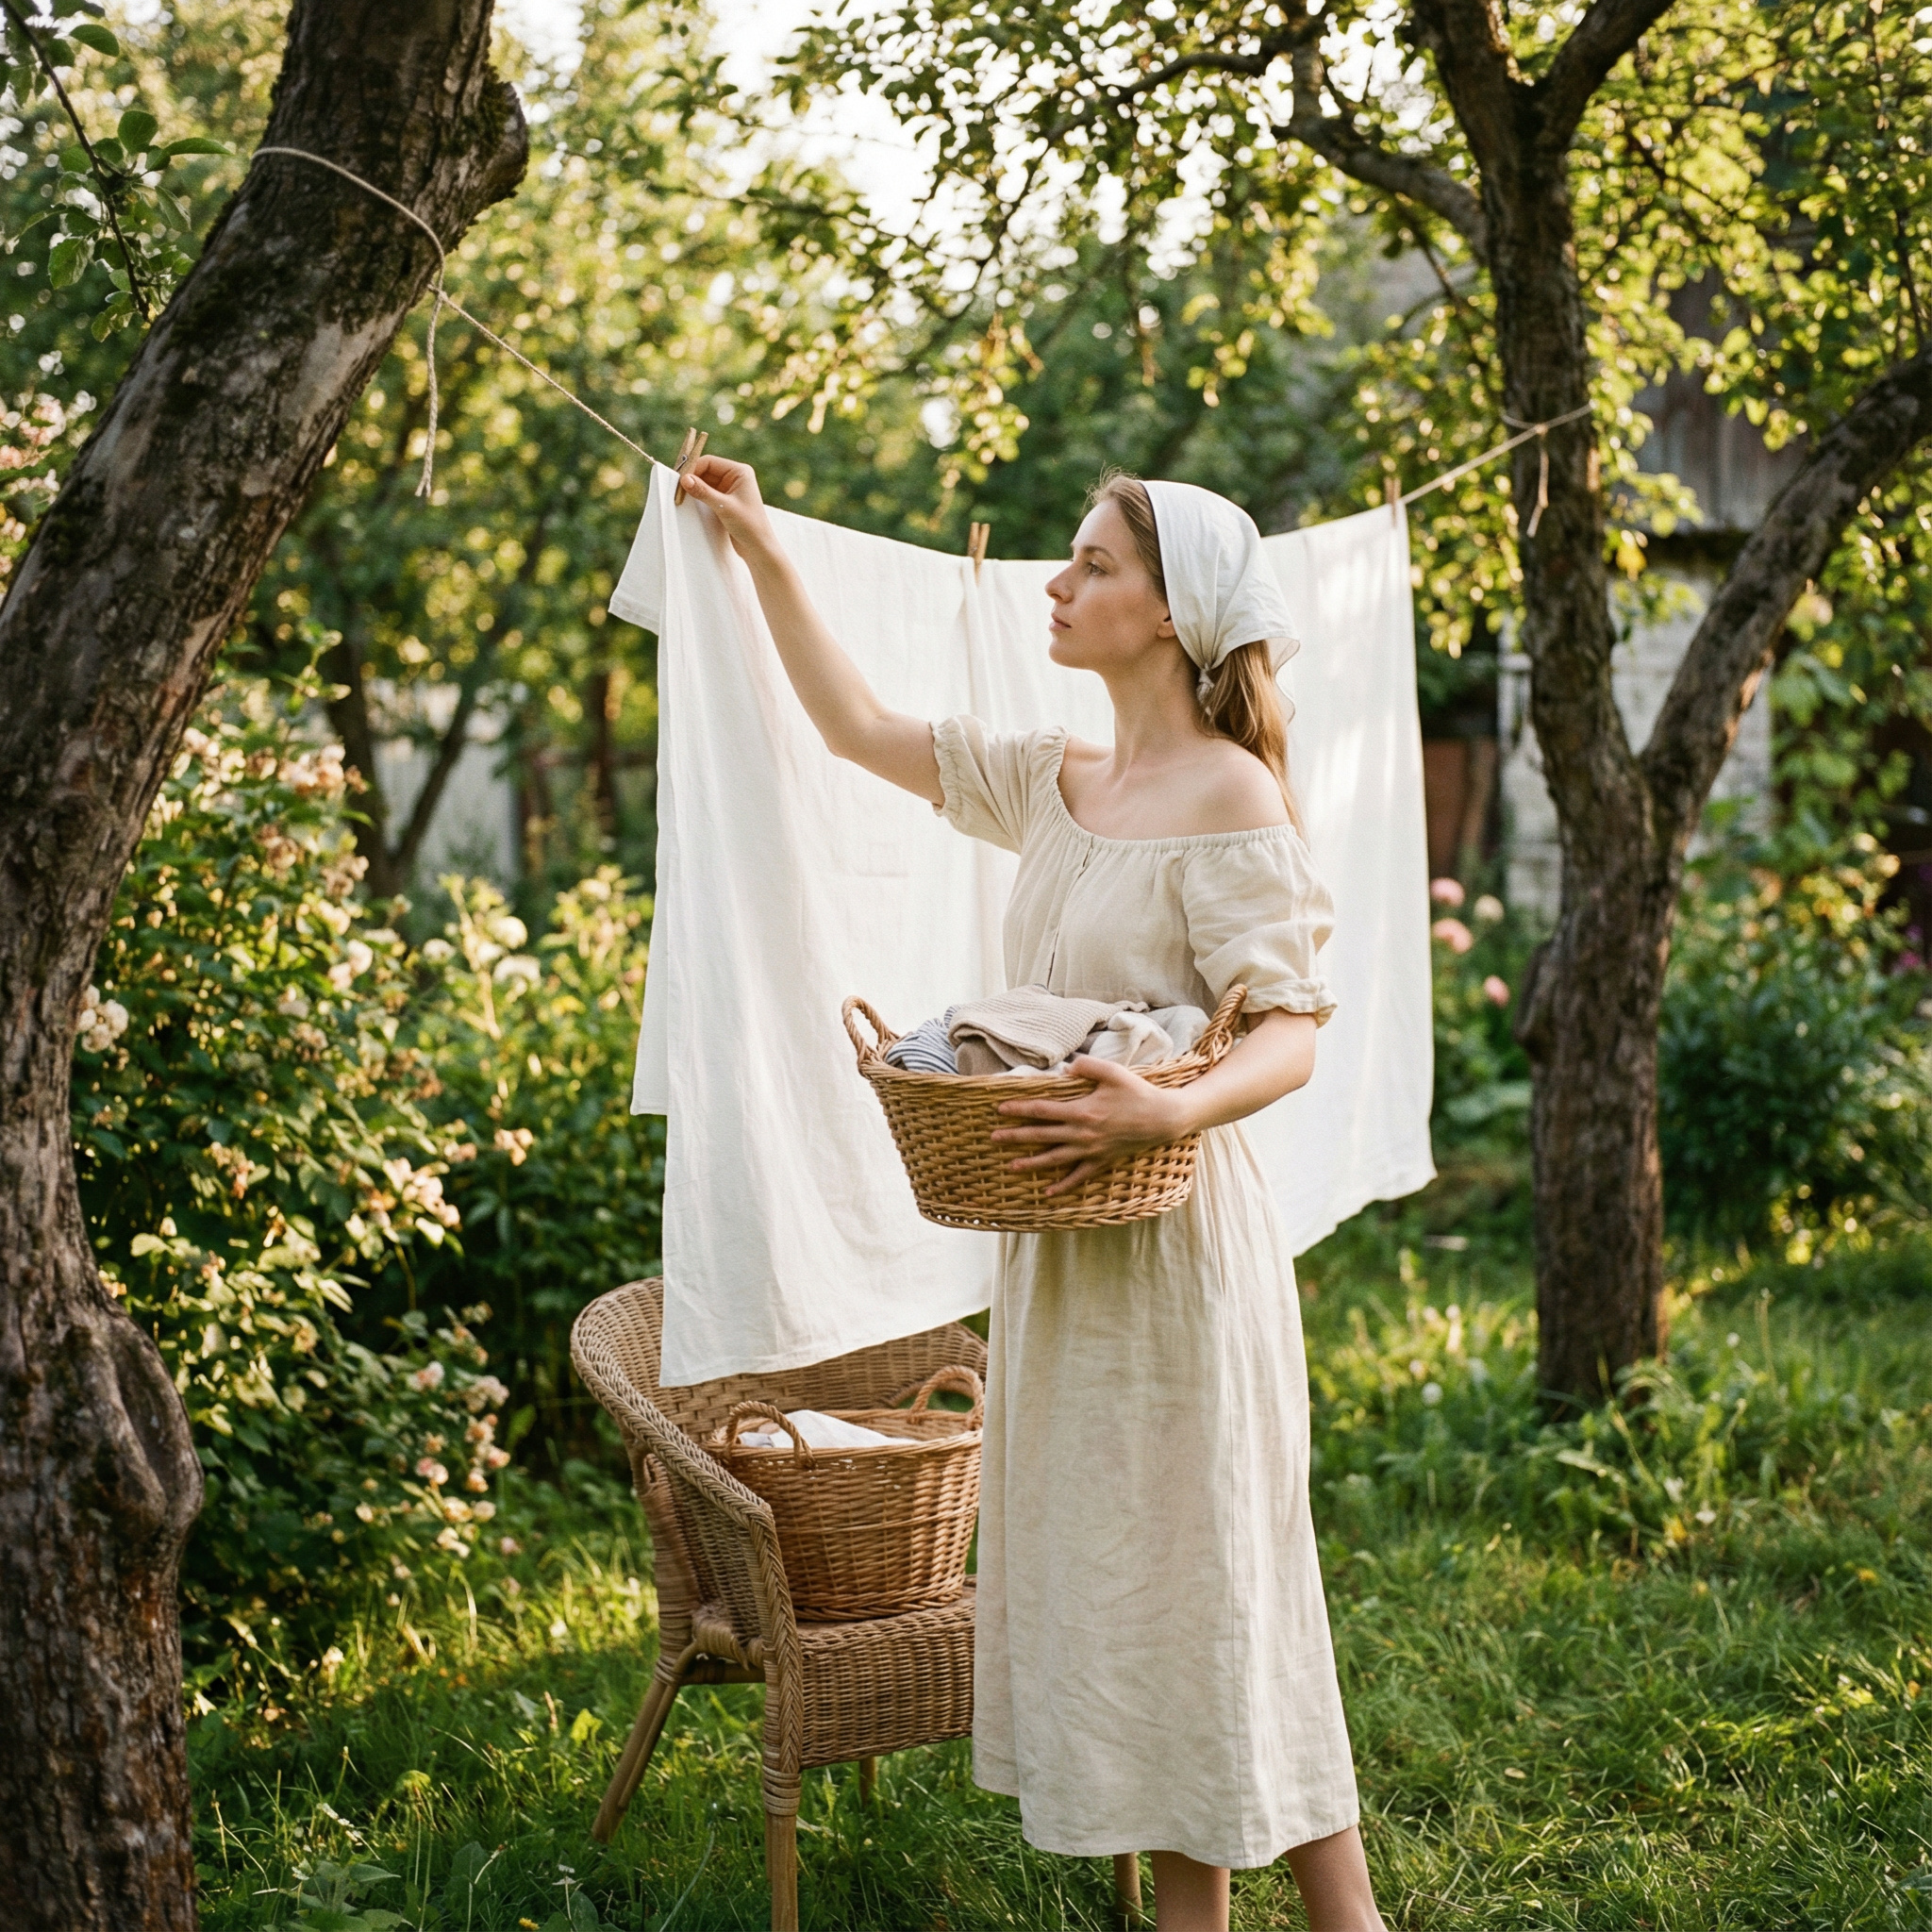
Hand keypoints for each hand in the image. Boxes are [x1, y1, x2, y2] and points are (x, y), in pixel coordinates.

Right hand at [675, 453, 778, 560]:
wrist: (758, 547)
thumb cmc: (749, 525)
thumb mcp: (724, 507)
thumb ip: (703, 492)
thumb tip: (684, 479)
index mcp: (740, 472)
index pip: (710, 462)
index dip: (693, 468)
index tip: (680, 479)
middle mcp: (735, 477)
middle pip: (706, 470)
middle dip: (692, 478)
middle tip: (678, 488)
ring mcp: (730, 489)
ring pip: (705, 482)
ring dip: (694, 488)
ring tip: (682, 495)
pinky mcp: (725, 500)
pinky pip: (707, 492)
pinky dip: (698, 496)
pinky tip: (690, 501)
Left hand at [989, 1056, 1192, 1194]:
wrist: (1163, 1118)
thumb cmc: (1138, 1092)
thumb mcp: (1113, 1072)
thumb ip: (1088, 1066)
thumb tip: (1065, 1068)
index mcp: (1081, 1110)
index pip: (1042, 1110)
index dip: (1019, 1109)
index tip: (1000, 1109)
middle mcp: (1082, 1133)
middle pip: (1041, 1136)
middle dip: (1015, 1137)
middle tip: (993, 1138)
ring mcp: (1091, 1150)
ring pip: (1055, 1159)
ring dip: (1031, 1163)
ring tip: (1011, 1166)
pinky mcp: (1102, 1161)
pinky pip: (1079, 1176)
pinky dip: (1063, 1185)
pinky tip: (1048, 1193)